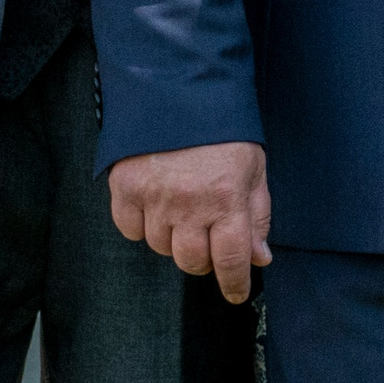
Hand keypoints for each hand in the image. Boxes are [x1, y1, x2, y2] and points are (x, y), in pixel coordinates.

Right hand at [109, 141, 272, 303]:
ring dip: (174, 237)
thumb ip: (256, 215)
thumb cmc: (222, 130)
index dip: (234, 283)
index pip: (231, 259)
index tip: (236, 293)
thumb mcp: (253, 168)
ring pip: (160, 247)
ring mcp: (154, 197)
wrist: (179, 90)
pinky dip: (142, 224)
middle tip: (209, 234)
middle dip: (204, 256)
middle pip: (192, 261)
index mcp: (227, 197)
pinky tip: (156, 202)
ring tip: (183, 207)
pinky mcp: (124, 187)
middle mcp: (189, 203)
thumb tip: (259, 258)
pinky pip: (130, 229)